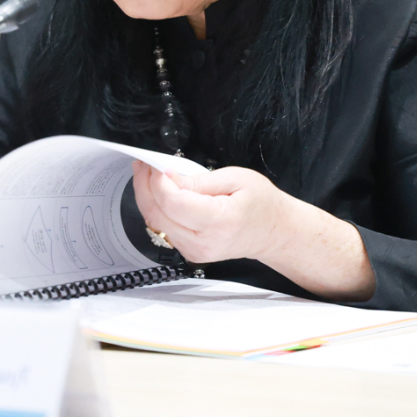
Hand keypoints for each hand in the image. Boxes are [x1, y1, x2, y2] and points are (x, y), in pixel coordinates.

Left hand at [132, 161, 374, 300]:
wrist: (273, 232)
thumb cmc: (260, 202)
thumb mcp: (236, 178)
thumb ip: (200, 180)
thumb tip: (169, 176)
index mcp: (218, 221)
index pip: (174, 203)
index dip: (158, 181)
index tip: (155, 163)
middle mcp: (203, 242)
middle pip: (158, 214)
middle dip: (145, 186)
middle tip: (144, 164)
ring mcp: (194, 251)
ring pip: (155, 223)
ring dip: (147, 197)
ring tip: (148, 174)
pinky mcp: (189, 252)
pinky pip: (163, 229)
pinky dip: (156, 209)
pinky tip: (159, 192)